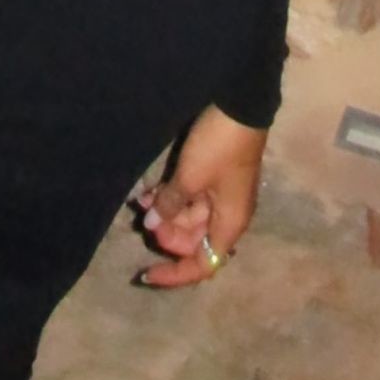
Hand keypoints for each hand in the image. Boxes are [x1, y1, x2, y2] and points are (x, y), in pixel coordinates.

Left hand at [129, 104, 268, 286]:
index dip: (175, 274)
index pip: (203, 265)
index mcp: (229, 225)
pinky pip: (189, 196)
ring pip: (187, 217)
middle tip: (143, 218)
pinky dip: (169, 196)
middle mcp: (227, 215)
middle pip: (193, 241)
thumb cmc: (219, 147)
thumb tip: (154, 224)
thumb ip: (171, 205)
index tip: (145, 273)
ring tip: (139, 200)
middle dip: (166, 234)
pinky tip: (148, 191)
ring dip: (164, 212)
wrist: (240, 106)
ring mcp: (220, 195)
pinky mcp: (212, 175)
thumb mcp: (191, 177)